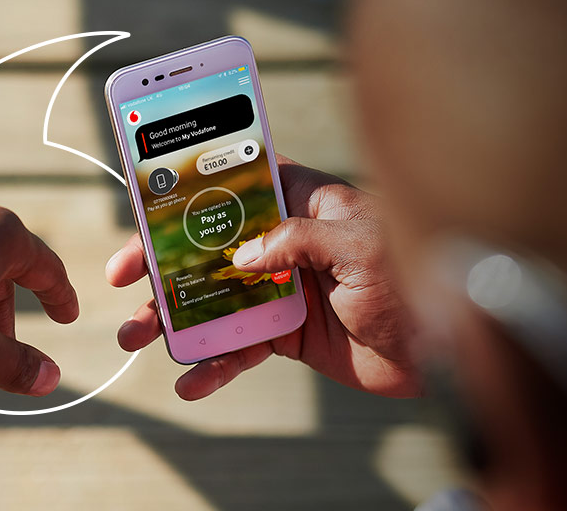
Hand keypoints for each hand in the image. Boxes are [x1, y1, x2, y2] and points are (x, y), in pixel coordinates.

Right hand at [108, 154, 422, 399]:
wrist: (445, 354)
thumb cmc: (415, 283)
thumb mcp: (361, 249)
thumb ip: (299, 241)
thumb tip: (242, 255)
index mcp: (304, 204)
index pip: (235, 184)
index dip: (187, 192)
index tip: (145, 207)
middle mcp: (284, 244)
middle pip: (206, 245)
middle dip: (159, 263)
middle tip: (121, 279)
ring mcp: (280, 290)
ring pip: (210, 299)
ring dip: (170, 318)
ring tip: (134, 337)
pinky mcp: (284, 336)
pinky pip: (236, 350)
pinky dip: (212, 367)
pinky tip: (190, 382)